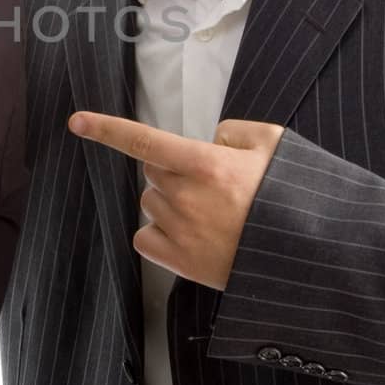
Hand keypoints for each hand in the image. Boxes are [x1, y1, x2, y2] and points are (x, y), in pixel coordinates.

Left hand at [68, 112, 284, 289]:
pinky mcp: (179, 262)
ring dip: (170, 203)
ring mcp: (180, 231)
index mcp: (205, 164)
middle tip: (214, 186)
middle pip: (153, 172)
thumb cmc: (294, 198)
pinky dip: (159, 234)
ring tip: (213, 216)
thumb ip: (235, 132)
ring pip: (150, 203)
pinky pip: (146, 237)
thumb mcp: (275, 145)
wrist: (309, 256)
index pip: (144, 140)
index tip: (76, 122)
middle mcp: (185, 196)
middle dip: (173, 171)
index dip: (106, 129)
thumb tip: (212, 141)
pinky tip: (191, 237)